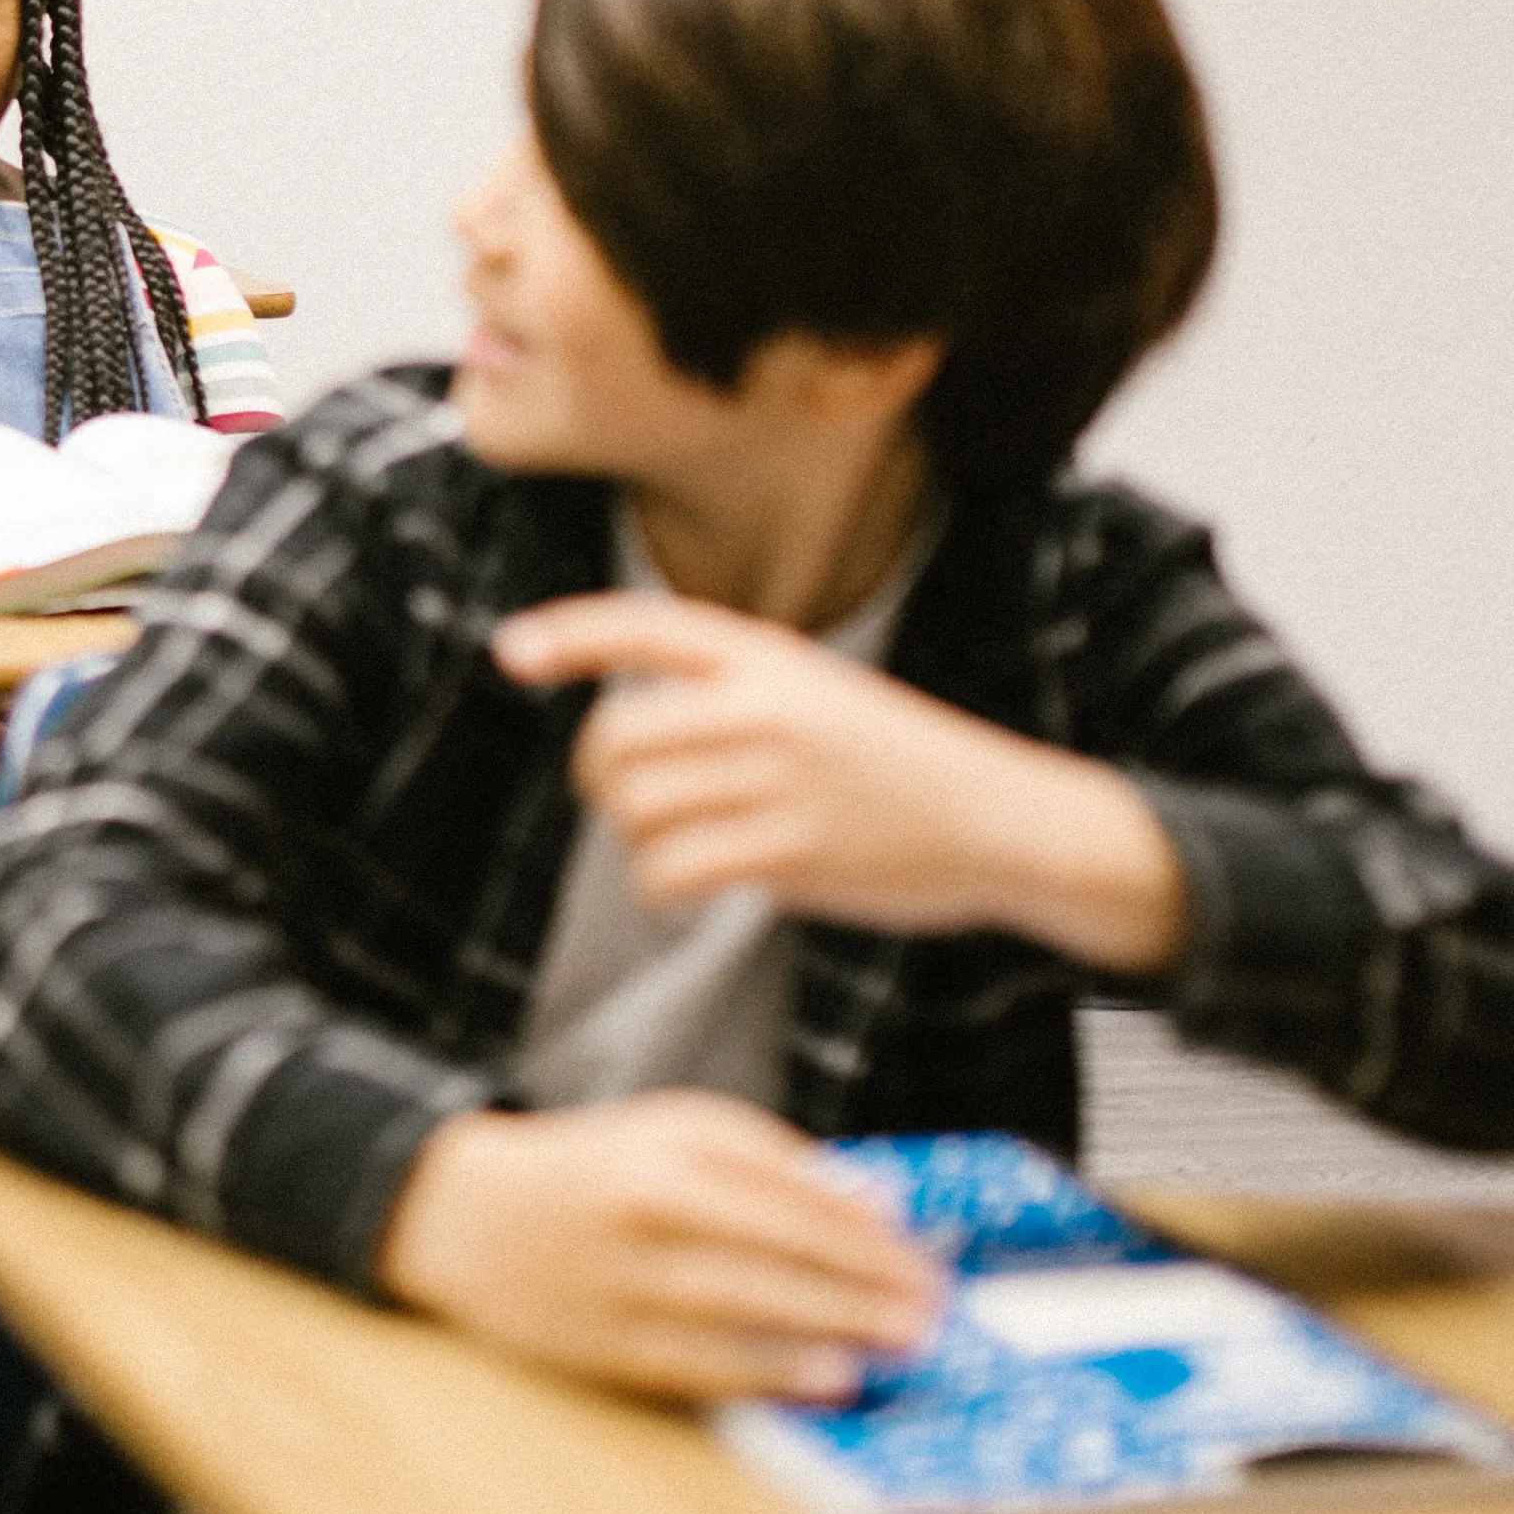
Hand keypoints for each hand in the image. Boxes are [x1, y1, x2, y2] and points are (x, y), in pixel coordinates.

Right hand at [380, 1094, 938, 1401]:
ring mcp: (621, 1281)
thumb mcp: (674, 1130)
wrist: (465, 1215)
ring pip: (743, 1307)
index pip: (789, 1189)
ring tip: (896, 1346)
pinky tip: (828, 1378)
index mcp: (669, 1150)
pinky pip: (701, 1362)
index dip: (866, 1229)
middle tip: (933, 1312)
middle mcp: (645, 1210)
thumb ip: (770, 1156)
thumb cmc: (593, 1168)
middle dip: (865, 1282)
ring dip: (831, 1328)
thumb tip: (871, 1200)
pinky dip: (770, 1372)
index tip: (926, 1257)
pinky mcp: (602, 1344)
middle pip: (775, 1247)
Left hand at [492, 591, 1186, 973]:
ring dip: (636, 838)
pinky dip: (661, 886)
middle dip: (600, 778)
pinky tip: (689, 887)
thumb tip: (621, 740)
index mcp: (771, 658)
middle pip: (617, 736)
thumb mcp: (822, 694)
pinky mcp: (793, 852)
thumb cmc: (899, 764)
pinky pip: (671, 871)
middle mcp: (769, 708)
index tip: (510, 651)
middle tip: (625, 801)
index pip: (649, 626)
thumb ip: (734, 698)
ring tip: (678, 846)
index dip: (571, 634)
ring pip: (636, 808)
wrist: (1003, 819)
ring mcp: (781, 780)